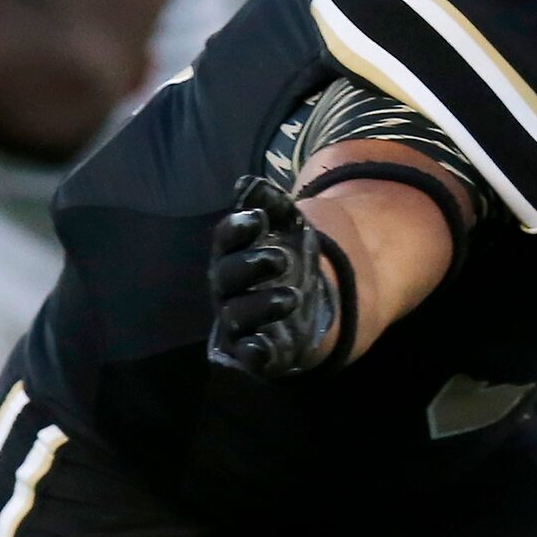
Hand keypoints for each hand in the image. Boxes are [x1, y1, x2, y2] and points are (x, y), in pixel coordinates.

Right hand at [207, 177, 346, 377]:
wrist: (309, 299)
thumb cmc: (290, 254)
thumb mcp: (289, 226)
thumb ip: (272, 205)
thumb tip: (248, 183)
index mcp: (233, 253)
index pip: (226, 240)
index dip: (238, 229)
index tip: (258, 218)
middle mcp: (229, 288)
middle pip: (228, 277)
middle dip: (251, 267)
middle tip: (282, 258)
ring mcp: (238, 320)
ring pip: (238, 315)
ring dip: (261, 306)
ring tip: (292, 297)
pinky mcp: (254, 349)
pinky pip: (247, 353)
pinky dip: (253, 352)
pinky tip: (263, 348)